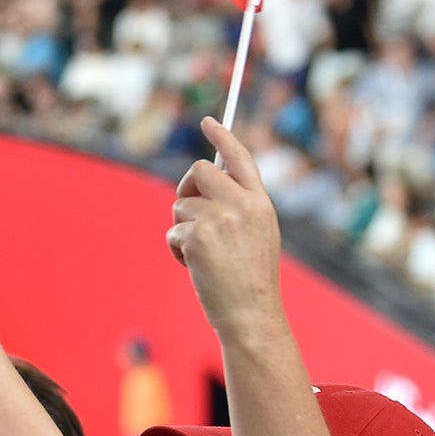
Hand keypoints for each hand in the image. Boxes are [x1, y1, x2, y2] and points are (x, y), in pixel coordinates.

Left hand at [167, 118, 284, 343]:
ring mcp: (219, 219)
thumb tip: (204, 183)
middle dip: (187, 188)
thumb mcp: (258, 234)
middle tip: (189, 211)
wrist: (251, 314)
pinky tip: (195, 267)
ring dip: (183, 228)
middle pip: (199, 171)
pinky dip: (177, 250)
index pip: (240, 157)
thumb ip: (239, 207)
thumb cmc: (251, 280)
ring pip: (181, 206)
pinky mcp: (196, 237)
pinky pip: (173, 232)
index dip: (222, 136)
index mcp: (261, 203)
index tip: (207, 121)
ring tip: (203, 254)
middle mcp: (242, 205)